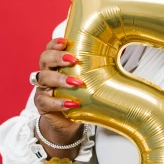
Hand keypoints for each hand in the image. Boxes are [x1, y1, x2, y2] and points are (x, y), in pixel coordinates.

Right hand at [33, 38, 86, 154]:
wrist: (67, 121)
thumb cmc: (77, 95)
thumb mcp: (85, 80)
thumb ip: (94, 67)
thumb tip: (121, 52)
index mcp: (54, 64)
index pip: (50, 49)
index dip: (54, 44)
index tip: (65, 41)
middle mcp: (46, 73)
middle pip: (44, 59)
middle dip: (57, 57)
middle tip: (73, 59)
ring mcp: (42, 89)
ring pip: (43, 78)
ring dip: (60, 79)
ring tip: (76, 82)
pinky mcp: (42, 105)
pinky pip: (45, 101)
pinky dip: (59, 102)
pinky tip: (72, 103)